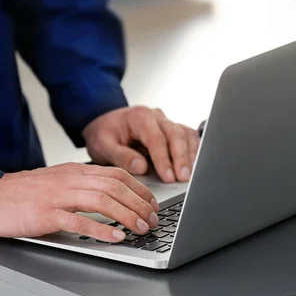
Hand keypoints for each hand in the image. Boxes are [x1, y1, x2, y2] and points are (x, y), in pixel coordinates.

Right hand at [0, 163, 160, 241]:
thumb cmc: (22, 193)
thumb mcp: (57, 182)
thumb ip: (82, 186)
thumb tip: (111, 197)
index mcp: (75, 171)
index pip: (117, 174)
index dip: (140, 189)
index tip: (153, 202)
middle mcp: (71, 180)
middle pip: (116, 186)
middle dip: (140, 203)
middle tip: (153, 219)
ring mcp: (58, 196)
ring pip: (103, 200)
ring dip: (127, 215)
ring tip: (142, 228)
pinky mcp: (46, 214)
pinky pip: (79, 221)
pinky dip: (101, 230)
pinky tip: (116, 237)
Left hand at [83, 106, 200, 182]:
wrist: (106, 125)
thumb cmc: (104, 134)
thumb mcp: (102, 145)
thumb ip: (120, 156)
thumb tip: (142, 167)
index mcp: (139, 117)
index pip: (156, 138)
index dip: (164, 158)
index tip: (168, 176)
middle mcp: (156, 117)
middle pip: (176, 134)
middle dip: (181, 158)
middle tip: (184, 178)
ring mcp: (167, 123)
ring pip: (186, 135)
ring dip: (190, 156)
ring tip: (190, 175)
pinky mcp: (173, 131)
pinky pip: (189, 138)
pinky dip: (193, 152)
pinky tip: (193, 167)